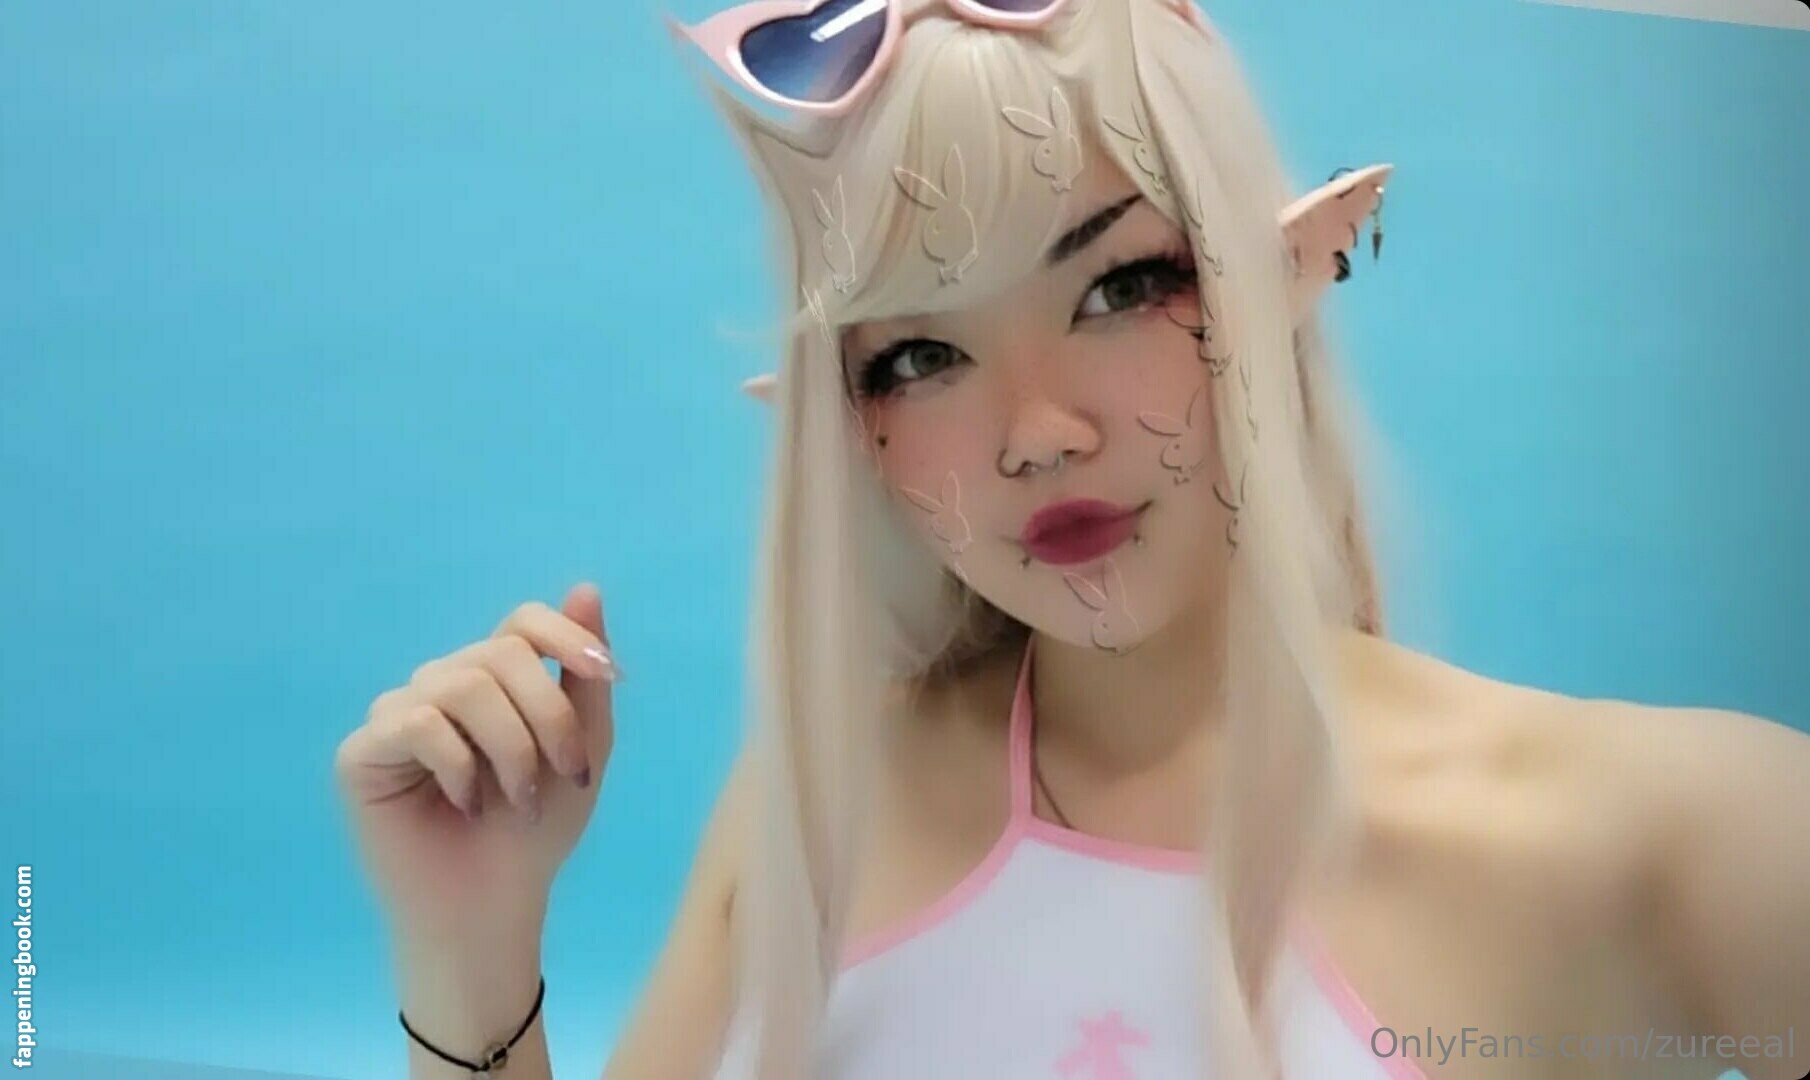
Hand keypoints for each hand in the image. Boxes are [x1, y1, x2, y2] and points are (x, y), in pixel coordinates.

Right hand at [334, 582, 620, 942]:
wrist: (493, 908)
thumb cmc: (535, 833)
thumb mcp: (582, 748)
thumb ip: (583, 676)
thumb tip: (585, 586)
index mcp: (494, 679)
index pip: (523, 621)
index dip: (565, 635)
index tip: (606, 675)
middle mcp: (443, 684)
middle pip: (503, 653)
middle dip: (550, 715)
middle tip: (568, 775)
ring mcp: (398, 713)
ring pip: (466, 684)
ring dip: (512, 747)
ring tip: (519, 800)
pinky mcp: (362, 751)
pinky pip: (419, 722)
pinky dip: (459, 765)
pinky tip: (467, 805)